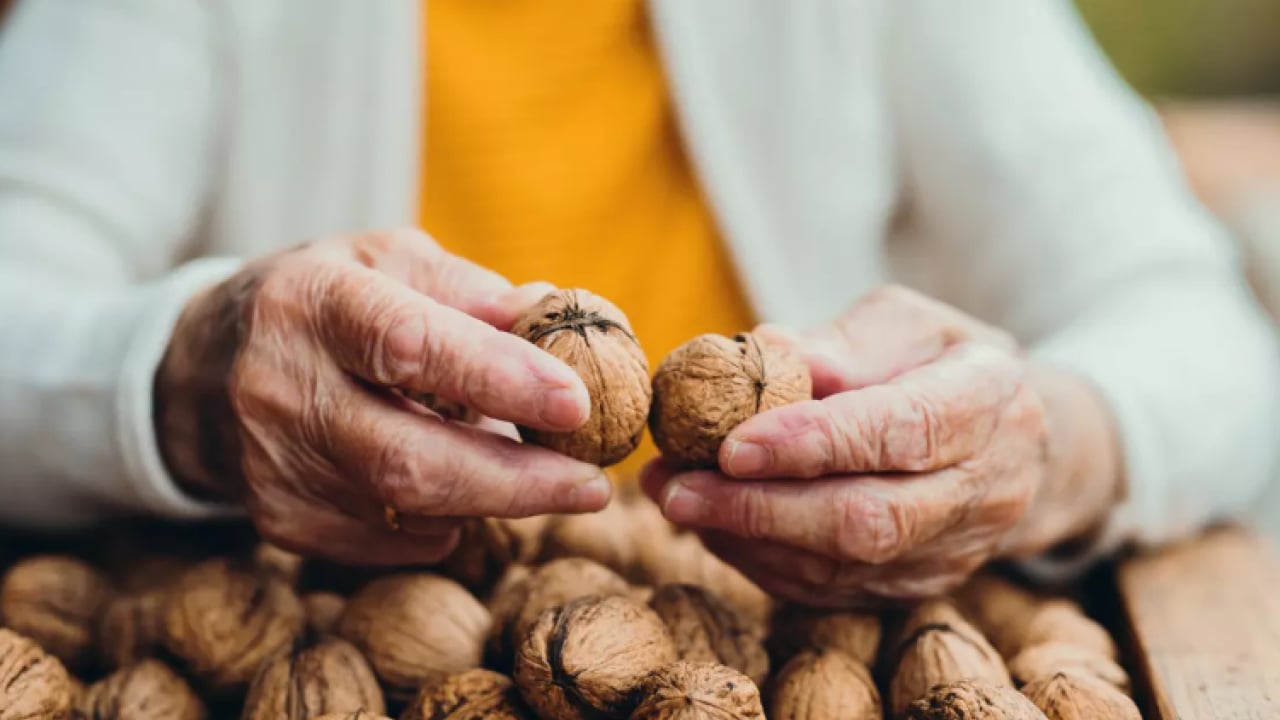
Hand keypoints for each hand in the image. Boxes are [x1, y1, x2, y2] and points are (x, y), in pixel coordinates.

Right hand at [155, 229, 610, 564]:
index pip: (408, 344)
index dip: (498, 377)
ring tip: (542, 478)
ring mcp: (275, 464)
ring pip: (407, 508)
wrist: (200, 369)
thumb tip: (554, 316)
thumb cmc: (324, 303)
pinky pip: (391, 541)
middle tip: (593, 484)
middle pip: (410, 457)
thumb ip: (470, 290)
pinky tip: (462, 490)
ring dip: (492, 498)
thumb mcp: (386, 263)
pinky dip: (446, 520)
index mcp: (315, 302)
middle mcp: (283, 387)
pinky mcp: (281, 520)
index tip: (576, 402)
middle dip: (517, 480)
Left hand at [642, 286, 1122, 604]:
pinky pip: (832, 591)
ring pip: (844, 567)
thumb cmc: (939, 364)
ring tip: (675, 498)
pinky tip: (715, 526)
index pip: (901, 430)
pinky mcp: (918, 587)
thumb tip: (764, 355)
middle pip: (870, 519)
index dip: (814, 443)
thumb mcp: (904, 325)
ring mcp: (955, 550)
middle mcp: (985, 486)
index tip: (731, 445)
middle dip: (761, 508)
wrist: (1016, 442)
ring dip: (746, 538)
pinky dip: (762, 561)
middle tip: (676, 489)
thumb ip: (840, 343)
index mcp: (988, 400)